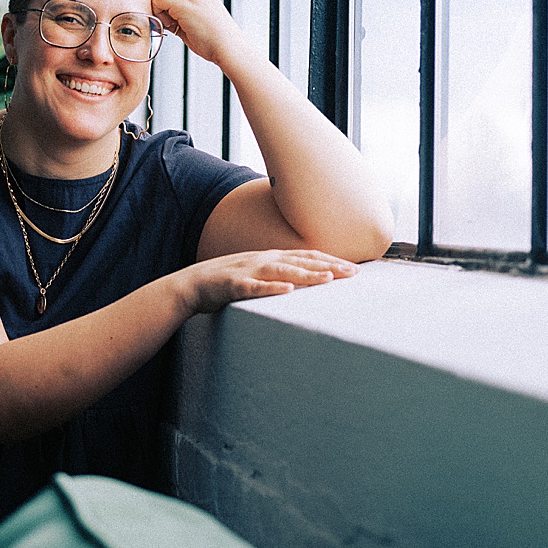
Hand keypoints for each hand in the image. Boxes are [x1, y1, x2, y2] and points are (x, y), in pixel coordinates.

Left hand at [151, 0, 252, 69]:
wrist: (228, 46)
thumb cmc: (215, 36)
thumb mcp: (202, 12)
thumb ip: (185, 4)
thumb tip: (163, 7)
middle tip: (168, 13)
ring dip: (157, 3)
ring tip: (171, 20)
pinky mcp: (182, 4)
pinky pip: (157, 0)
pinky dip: (159, 13)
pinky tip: (171, 25)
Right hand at [176, 249, 359, 315]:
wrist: (192, 285)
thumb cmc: (228, 281)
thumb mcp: (258, 274)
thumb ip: (280, 274)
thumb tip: (306, 280)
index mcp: (271, 257)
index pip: (307, 256)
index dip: (331, 260)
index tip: (355, 269)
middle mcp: (264, 260)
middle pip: (301, 261)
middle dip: (329, 266)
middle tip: (354, 273)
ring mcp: (249, 271)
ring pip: (282, 271)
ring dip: (306, 274)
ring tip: (328, 279)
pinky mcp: (233, 285)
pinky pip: (254, 288)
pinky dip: (271, 289)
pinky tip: (287, 291)